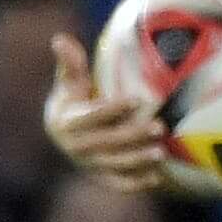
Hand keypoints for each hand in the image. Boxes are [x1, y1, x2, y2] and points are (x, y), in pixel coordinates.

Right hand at [39, 33, 169, 187]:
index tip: (137, 99)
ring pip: (114, 164)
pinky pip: (118, 183)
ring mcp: (87, 164)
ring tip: (162, 152)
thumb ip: (70, 63)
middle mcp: (74, 147)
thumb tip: (59, 39)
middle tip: (160, 125)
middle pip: (106, 142)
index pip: (91, 116)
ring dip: (138, 160)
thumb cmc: (73, 99)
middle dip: (133, 135)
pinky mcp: (99, 177)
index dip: (113, 109)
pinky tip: (156, 177)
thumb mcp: (69, 82)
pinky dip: (135, 183)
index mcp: (66, 122)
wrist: (66, 134)